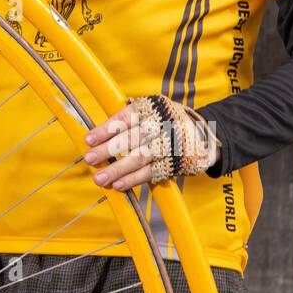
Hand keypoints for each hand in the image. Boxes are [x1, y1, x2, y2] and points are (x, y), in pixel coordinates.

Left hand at [82, 97, 219, 191]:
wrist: (203, 135)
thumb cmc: (166, 121)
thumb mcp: (151, 109)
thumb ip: (129, 119)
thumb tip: (98, 135)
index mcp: (151, 108)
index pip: (125, 118)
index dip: (106, 129)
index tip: (88, 139)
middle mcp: (161, 125)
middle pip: (131, 138)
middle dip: (107, 150)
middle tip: (89, 159)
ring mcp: (169, 145)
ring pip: (140, 158)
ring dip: (117, 169)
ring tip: (99, 178)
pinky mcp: (174, 163)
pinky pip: (151, 172)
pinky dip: (134, 179)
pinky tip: (119, 185)